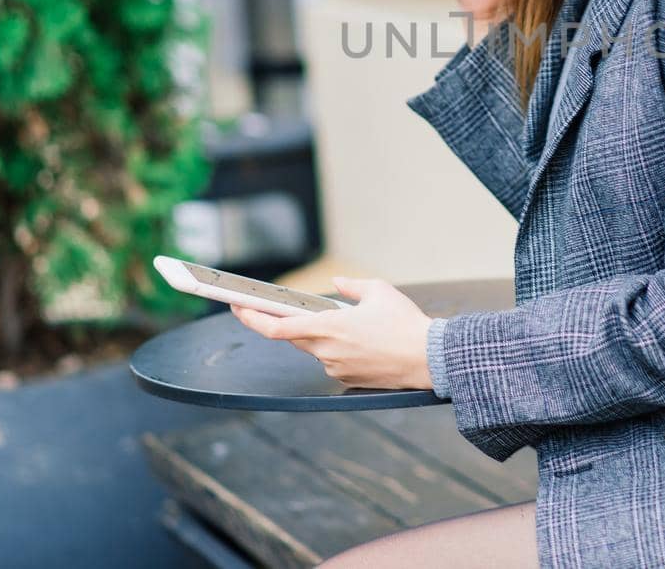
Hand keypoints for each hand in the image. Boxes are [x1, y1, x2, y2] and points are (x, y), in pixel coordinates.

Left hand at [229, 277, 435, 389]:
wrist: (428, 358)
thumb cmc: (405, 322)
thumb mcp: (379, 290)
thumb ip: (352, 286)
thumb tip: (339, 285)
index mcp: (328, 327)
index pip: (276, 328)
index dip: (251, 318)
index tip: (236, 307)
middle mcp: (326, 351)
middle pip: (293, 337)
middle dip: (288, 323)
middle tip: (286, 309)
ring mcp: (335, 368)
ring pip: (316, 348)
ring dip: (322, 335)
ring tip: (353, 325)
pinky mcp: (347, 379)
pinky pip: (332, 360)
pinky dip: (338, 348)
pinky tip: (363, 341)